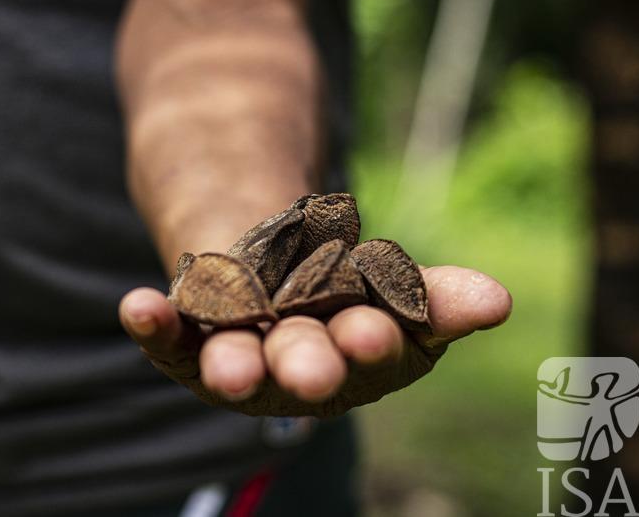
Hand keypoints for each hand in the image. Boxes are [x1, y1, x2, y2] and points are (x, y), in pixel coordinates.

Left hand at [119, 265, 511, 416]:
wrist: (270, 266)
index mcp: (359, 359)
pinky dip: (154, 326)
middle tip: (311, 372)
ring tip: (226, 369)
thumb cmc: (346, 288)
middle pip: (303, 364)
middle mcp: (297, 368)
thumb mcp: (394, 285)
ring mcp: (240, 357)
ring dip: (231, 364)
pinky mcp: (188, 342)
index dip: (375, 343)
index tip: (376, 333)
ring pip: (236, 362)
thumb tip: (501, 301)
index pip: (375, 350)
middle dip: (306, 366)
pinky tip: (137, 306)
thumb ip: (439, 300)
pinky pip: (169, 339)